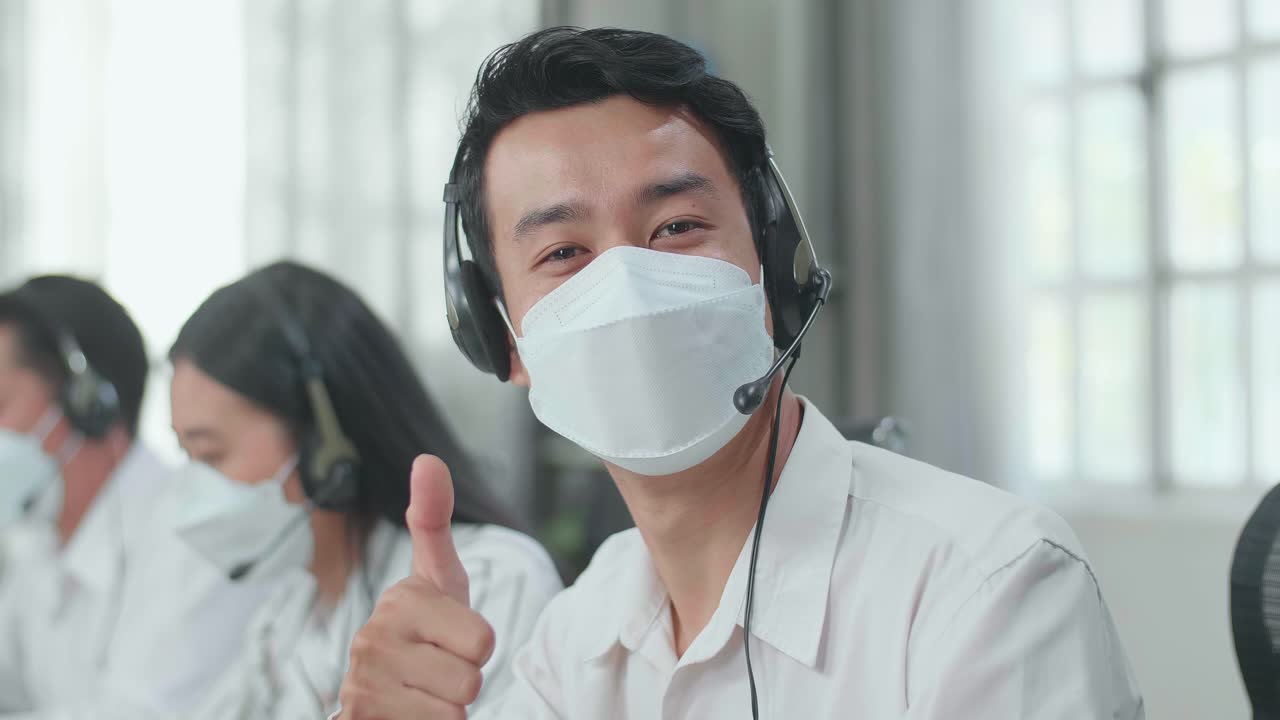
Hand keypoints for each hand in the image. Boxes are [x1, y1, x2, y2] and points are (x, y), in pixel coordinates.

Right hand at [337, 455, 495, 718]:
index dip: (479, 647)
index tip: (453, 638)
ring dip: (449, 709)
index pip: (483, 640)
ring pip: (454, 712)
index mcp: (401, 601)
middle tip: (441, 669)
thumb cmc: (427, 629)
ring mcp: (363, 686)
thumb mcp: (440, 577)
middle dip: (465, 681)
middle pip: (471, 679)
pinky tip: (410, 714)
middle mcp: (372, 641)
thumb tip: (427, 458)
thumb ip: (435, 520)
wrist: (387, 695)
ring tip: (426, 692)